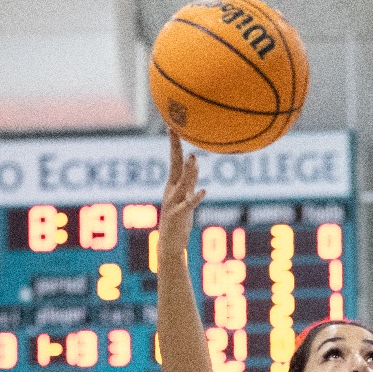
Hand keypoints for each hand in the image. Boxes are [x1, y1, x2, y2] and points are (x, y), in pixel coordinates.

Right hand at [158, 132, 205, 257]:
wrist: (169, 245)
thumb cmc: (179, 221)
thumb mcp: (184, 197)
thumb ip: (190, 180)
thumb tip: (195, 161)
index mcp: (172, 185)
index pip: (174, 160)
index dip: (174, 144)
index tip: (173, 126)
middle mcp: (171, 191)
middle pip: (174, 166)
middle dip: (175, 149)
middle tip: (175, 131)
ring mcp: (173, 203)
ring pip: (182, 184)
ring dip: (188, 172)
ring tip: (194, 158)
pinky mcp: (179, 216)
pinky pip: (188, 205)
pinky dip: (195, 198)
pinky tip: (203, 191)